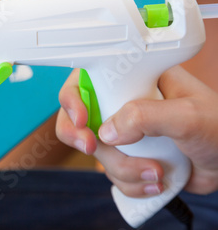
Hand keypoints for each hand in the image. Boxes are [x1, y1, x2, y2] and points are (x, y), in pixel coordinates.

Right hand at [56, 66, 217, 197]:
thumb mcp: (188, 115)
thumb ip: (147, 116)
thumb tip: (108, 131)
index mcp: (134, 79)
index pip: (88, 80)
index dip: (74, 98)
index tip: (82, 120)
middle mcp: (122, 103)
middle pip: (78, 117)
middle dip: (81, 137)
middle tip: (93, 148)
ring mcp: (124, 132)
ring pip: (96, 151)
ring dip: (121, 169)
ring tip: (155, 172)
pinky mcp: (129, 157)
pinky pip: (111, 174)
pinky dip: (130, 183)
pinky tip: (156, 182)